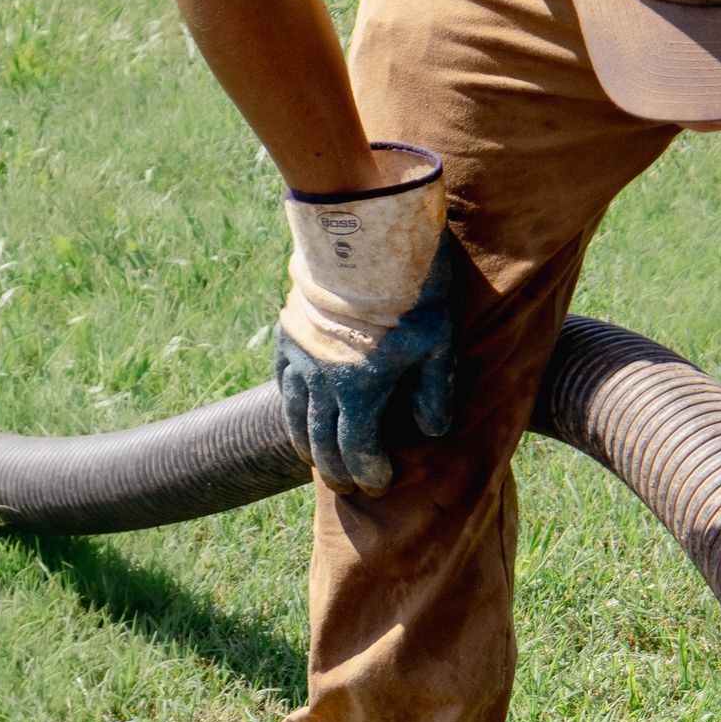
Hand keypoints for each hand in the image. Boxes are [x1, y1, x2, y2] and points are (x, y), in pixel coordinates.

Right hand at [276, 144, 455, 493]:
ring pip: (296, 417)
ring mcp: (300, 359)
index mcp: (360, 392)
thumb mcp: (437, 341)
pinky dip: (290, 405)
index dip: (369, 472)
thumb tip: (433, 430)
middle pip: (322, 442)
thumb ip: (435, 391)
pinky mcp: (288, 334)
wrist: (363, 234)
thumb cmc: (409, 289)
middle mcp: (322, 384)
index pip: (359, 451)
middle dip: (336, 470)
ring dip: (307, 444)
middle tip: (347, 486)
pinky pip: (283, 382)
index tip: (379, 483)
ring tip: (316, 461)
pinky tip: (297, 413)